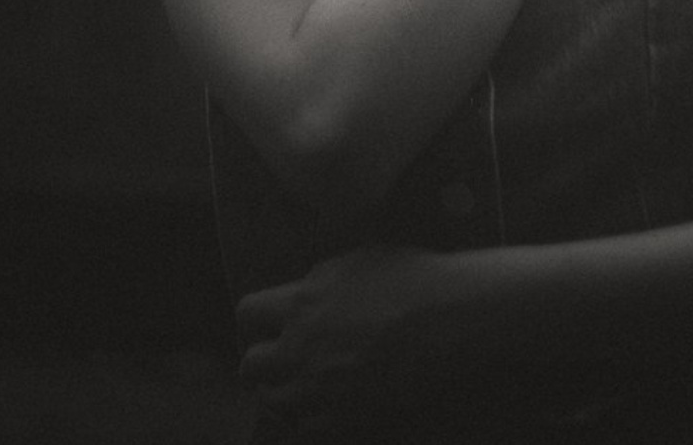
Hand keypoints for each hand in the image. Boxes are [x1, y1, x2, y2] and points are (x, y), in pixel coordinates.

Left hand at [237, 247, 450, 433]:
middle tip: (284, 362)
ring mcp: (316, 389)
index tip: (268, 326)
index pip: (246, 313)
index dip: (256, 322)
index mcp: (301, 301)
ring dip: (281, 394)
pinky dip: (305, 421)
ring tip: (304, 388)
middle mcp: (298, 347)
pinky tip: (325, 408)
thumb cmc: (409, 280)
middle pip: (250, 366)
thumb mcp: (355, 264)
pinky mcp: (337, 423)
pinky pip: (300, 431)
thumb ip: (319, 283)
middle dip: (263, 363)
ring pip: (270, 402)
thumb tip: (303, 294)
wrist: (446, 320)